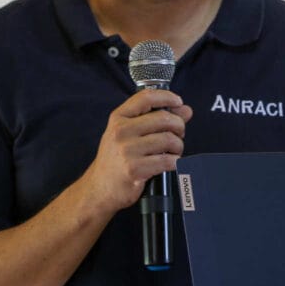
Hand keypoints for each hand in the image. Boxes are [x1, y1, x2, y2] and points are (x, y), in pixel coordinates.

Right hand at [82, 89, 192, 212]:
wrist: (99, 188)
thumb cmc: (116, 159)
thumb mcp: (128, 134)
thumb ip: (155, 119)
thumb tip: (186, 111)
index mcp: (118, 118)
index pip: (146, 97)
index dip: (167, 97)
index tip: (179, 103)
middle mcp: (121, 131)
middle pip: (163, 119)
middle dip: (179, 126)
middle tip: (178, 135)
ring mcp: (127, 150)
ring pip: (168, 140)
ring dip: (178, 146)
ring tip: (174, 151)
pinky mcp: (135, 169)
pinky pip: (167, 160)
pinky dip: (175, 162)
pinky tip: (170, 163)